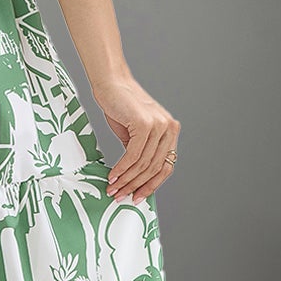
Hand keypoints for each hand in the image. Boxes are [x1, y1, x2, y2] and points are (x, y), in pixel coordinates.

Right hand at [93, 75, 179, 203]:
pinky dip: (122, 168)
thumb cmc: (120, 106)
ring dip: (126, 180)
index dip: (152, 185)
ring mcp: (159, 126)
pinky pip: (133, 155)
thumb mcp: (134, 133)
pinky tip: (113, 175)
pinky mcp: (145, 124)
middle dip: (136, 186)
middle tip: (121, 195)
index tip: (138, 196)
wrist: (110, 83)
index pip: (166, 166)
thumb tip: (135, 179)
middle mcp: (169, 128)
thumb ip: (140, 152)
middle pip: (155, 167)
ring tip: (113, 188)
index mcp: (170, 131)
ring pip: (143, 164)